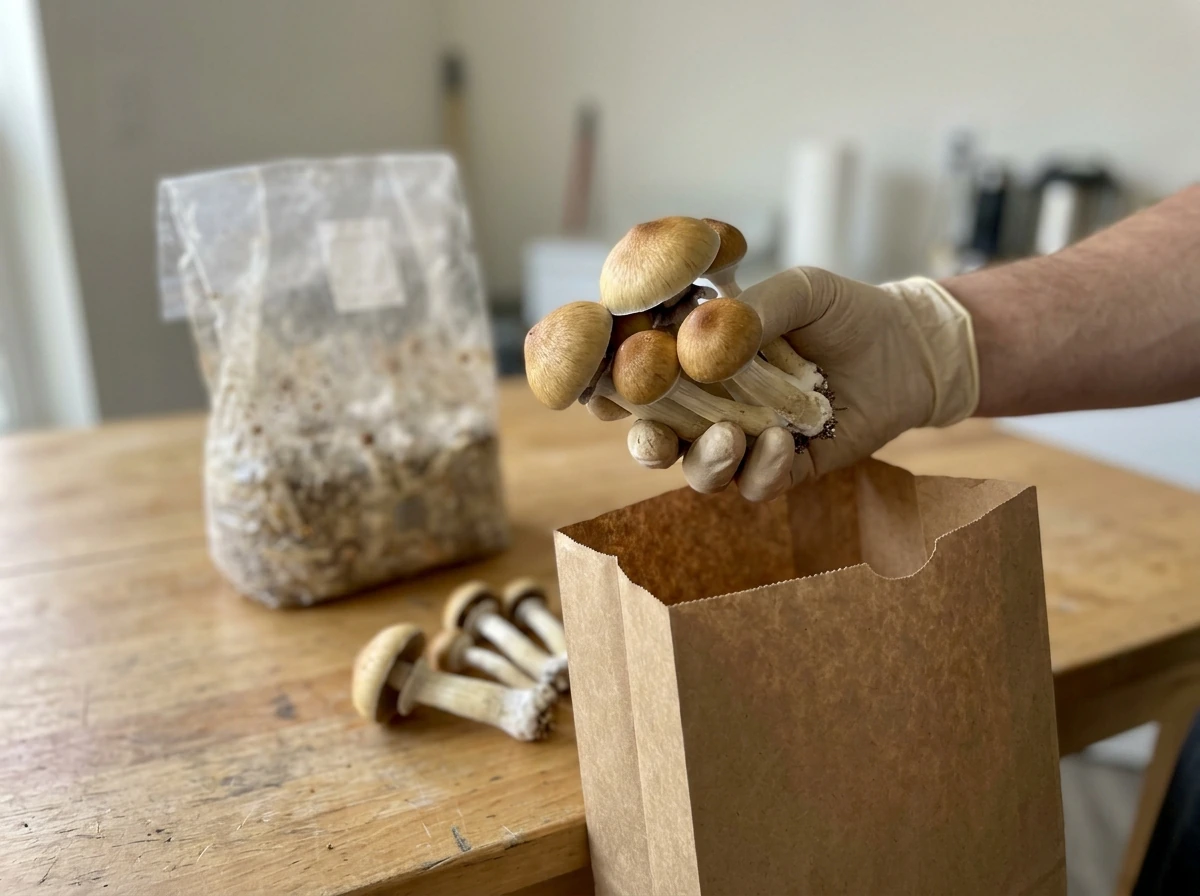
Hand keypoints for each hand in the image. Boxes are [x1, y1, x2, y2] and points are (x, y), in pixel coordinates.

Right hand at [616, 268, 979, 498]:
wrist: (911, 349)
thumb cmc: (846, 311)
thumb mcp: (800, 291)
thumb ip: (753, 311)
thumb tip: (699, 340)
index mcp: (700, 358)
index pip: (642, 379)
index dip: (612, 391)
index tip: (601, 394)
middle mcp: (713, 404)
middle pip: (656, 436)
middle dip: (646, 442)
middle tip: (654, 437)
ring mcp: (746, 440)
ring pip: (699, 469)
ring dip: (705, 460)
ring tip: (731, 438)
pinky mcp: (785, 469)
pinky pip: (756, 485)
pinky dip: (761, 469)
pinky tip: (781, 442)